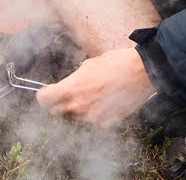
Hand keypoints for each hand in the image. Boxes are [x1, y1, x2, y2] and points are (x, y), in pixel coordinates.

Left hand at [35, 47, 156, 127]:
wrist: (141, 72)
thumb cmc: (116, 63)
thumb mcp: (88, 65)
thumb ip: (74, 80)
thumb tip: (68, 85)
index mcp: (71, 88)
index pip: (44, 99)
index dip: (43, 95)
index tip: (46, 93)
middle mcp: (79, 106)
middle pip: (57, 111)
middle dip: (59, 103)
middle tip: (68, 95)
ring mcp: (93, 117)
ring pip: (76, 117)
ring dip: (79, 109)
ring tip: (93, 95)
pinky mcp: (107, 123)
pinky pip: (94, 121)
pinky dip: (96, 114)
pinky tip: (105, 102)